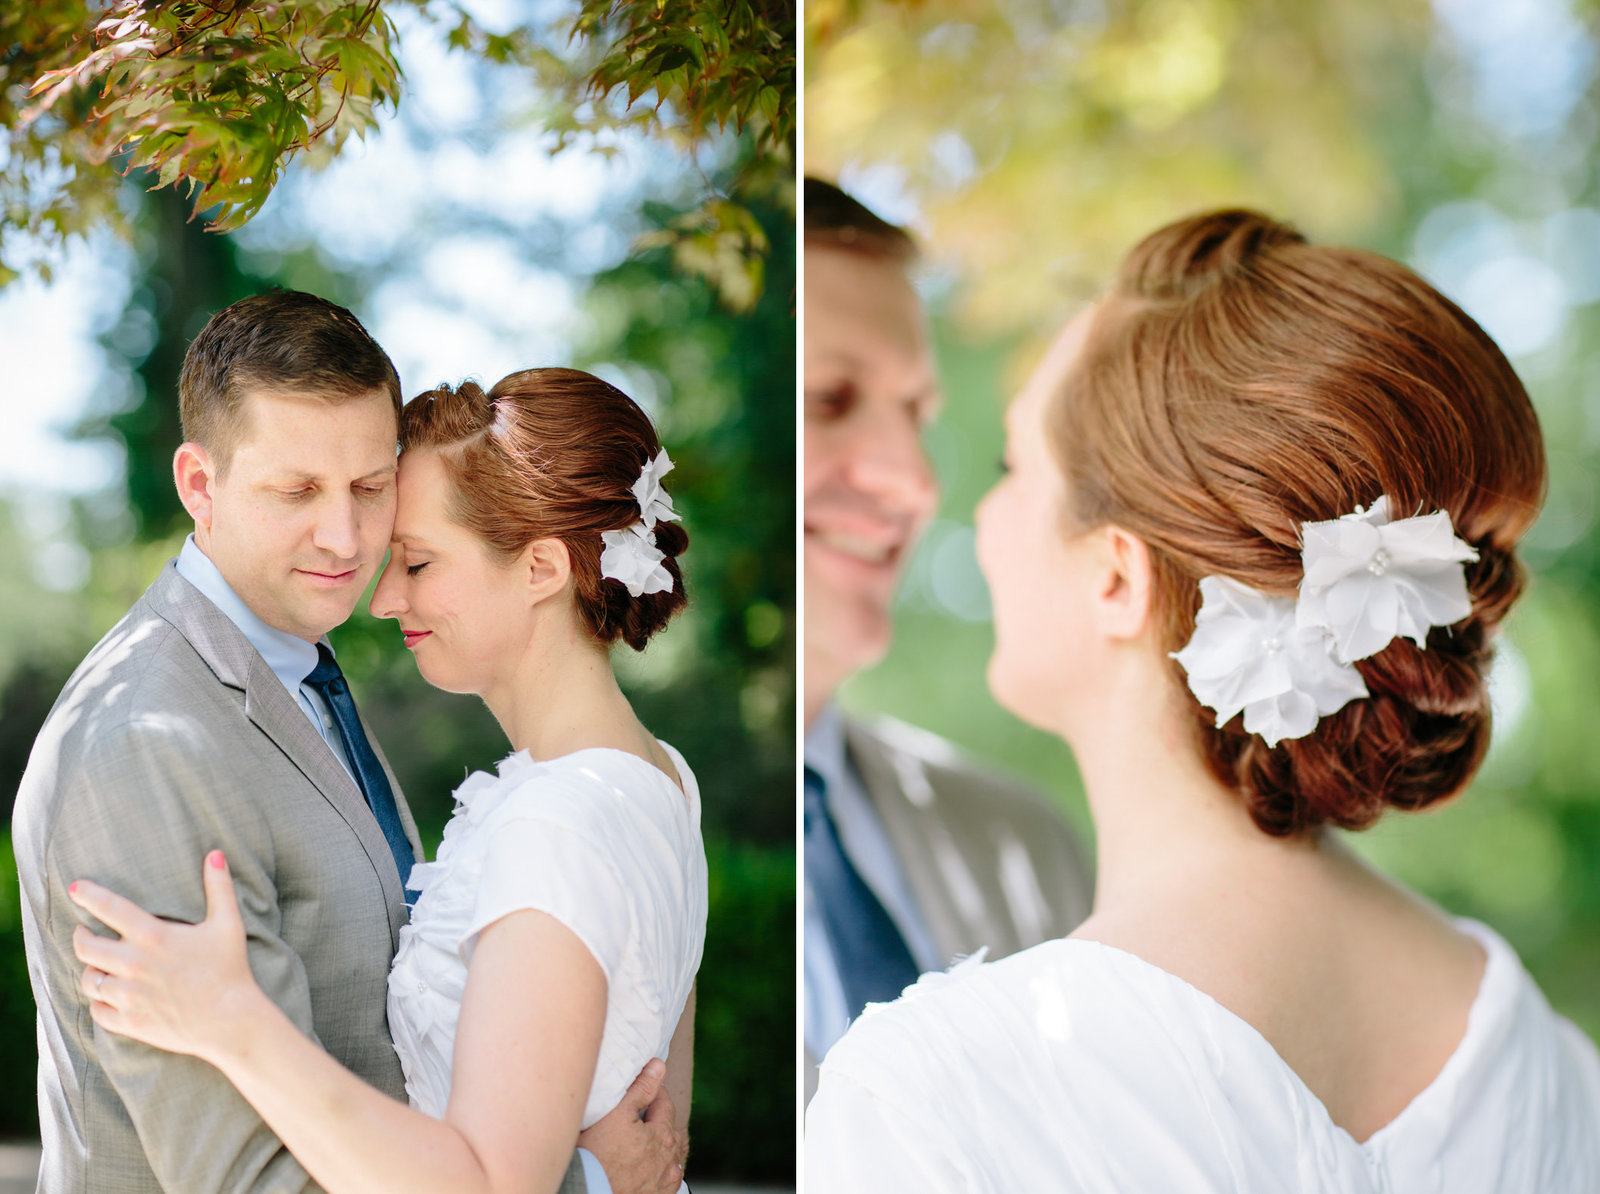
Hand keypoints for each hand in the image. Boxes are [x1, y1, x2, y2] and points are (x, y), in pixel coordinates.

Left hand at [69, 851, 263, 1065]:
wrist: (230, 1021)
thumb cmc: (230, 969)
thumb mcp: (228, 924)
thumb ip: (219, 887)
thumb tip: (214, 853)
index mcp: (154, 937)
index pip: (110, 908)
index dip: (88, 895)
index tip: (75, 888)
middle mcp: (134, 964)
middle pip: (86, 947)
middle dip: (80, 936)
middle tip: (83, 932)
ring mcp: (128, 995)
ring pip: (88, 980)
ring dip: (90, 971)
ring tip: (97, 966)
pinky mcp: (129, 1021)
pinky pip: (97, 1011)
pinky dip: (98, 1003)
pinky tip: (107, 997)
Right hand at [577, 1058, 688, 1193]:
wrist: (588, 1190)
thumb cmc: (597, 1154)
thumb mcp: (616, 1112)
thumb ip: (641, 1088)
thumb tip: (659, 1066)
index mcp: (663, 1135)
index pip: (666, 1105)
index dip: (656, 1092)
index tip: (648, 1087)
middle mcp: (669, 1160)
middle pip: (672, 1131)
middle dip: (663, 1119)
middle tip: (650, 1112)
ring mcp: (664, 1182)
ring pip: (674, 1158)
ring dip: (667, 1146)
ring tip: (654, 1139)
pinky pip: (669, 1181)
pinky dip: (665, 1170)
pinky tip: (655, 1167)